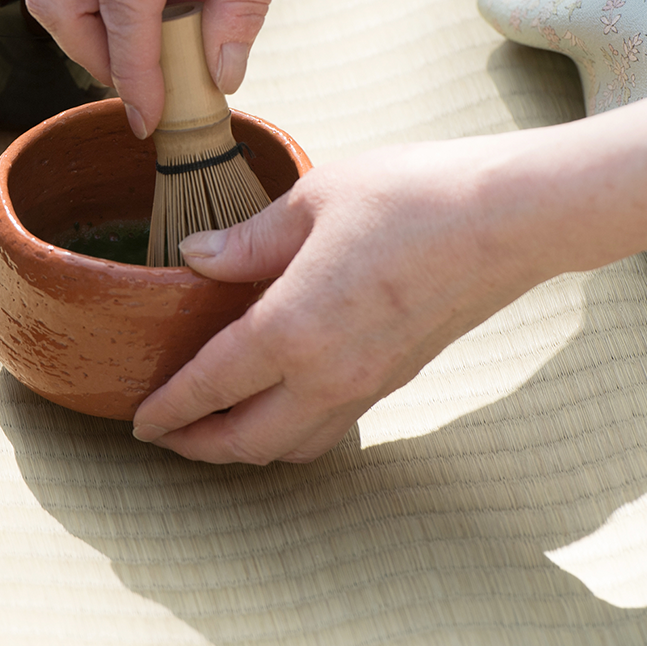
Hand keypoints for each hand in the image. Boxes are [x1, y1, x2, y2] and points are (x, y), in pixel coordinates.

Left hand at [129, 72, 646, 463]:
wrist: (507, 219)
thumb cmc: (411, 197)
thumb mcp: (314, 199)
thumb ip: (249, 239)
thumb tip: (195, 259)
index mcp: (293, 328)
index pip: (210, 387)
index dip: (168, 410)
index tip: (139, 420)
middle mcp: (327, 374)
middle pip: (247, 442)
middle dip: (198, 446)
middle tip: (167, 435)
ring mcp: (367, 384)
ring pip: (292, 446)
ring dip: (246, 448)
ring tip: (218, 427)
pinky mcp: (397, 378)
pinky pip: (331, 428)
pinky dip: (293, 433)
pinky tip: (284, 402)